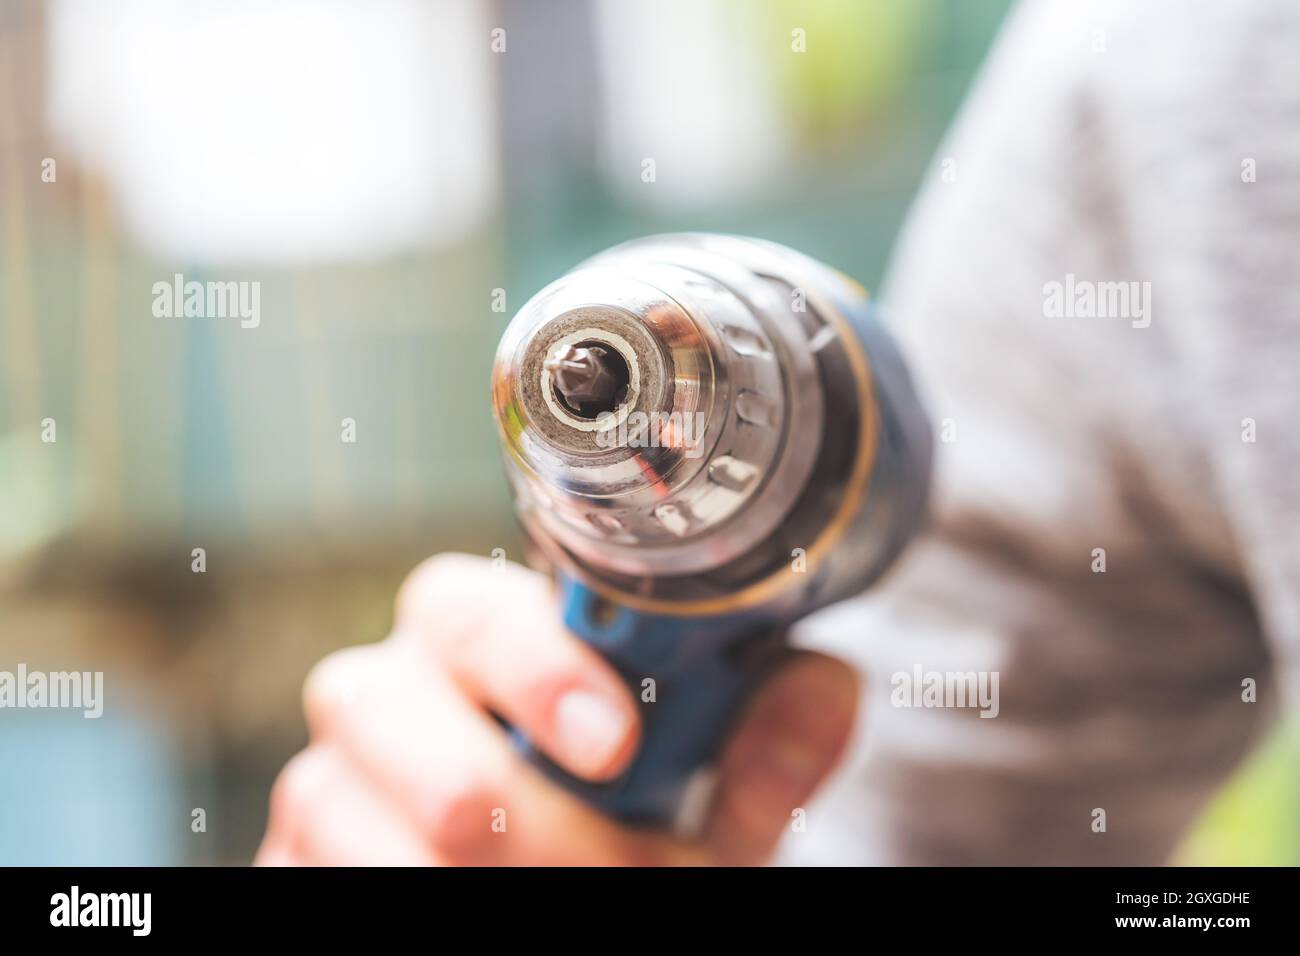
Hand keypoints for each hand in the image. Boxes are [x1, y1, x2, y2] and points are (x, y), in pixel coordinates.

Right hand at [256, 553, 858, 864]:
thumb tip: (820, 695)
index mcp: (476, 636)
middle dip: (528, 823)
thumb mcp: (708, 796)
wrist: (552, 877)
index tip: (617, 747)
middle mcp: (382, 692)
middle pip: (398, 723)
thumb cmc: (624, 825)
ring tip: (571, 895)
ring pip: (354, 825)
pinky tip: (478, 902)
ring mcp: (321, 784)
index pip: (472, 606)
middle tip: (617, 872)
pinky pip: (318, 879)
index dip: (541, 671)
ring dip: (488, 884)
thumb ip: (766, 742)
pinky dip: (423, 903)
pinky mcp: (287, 860)